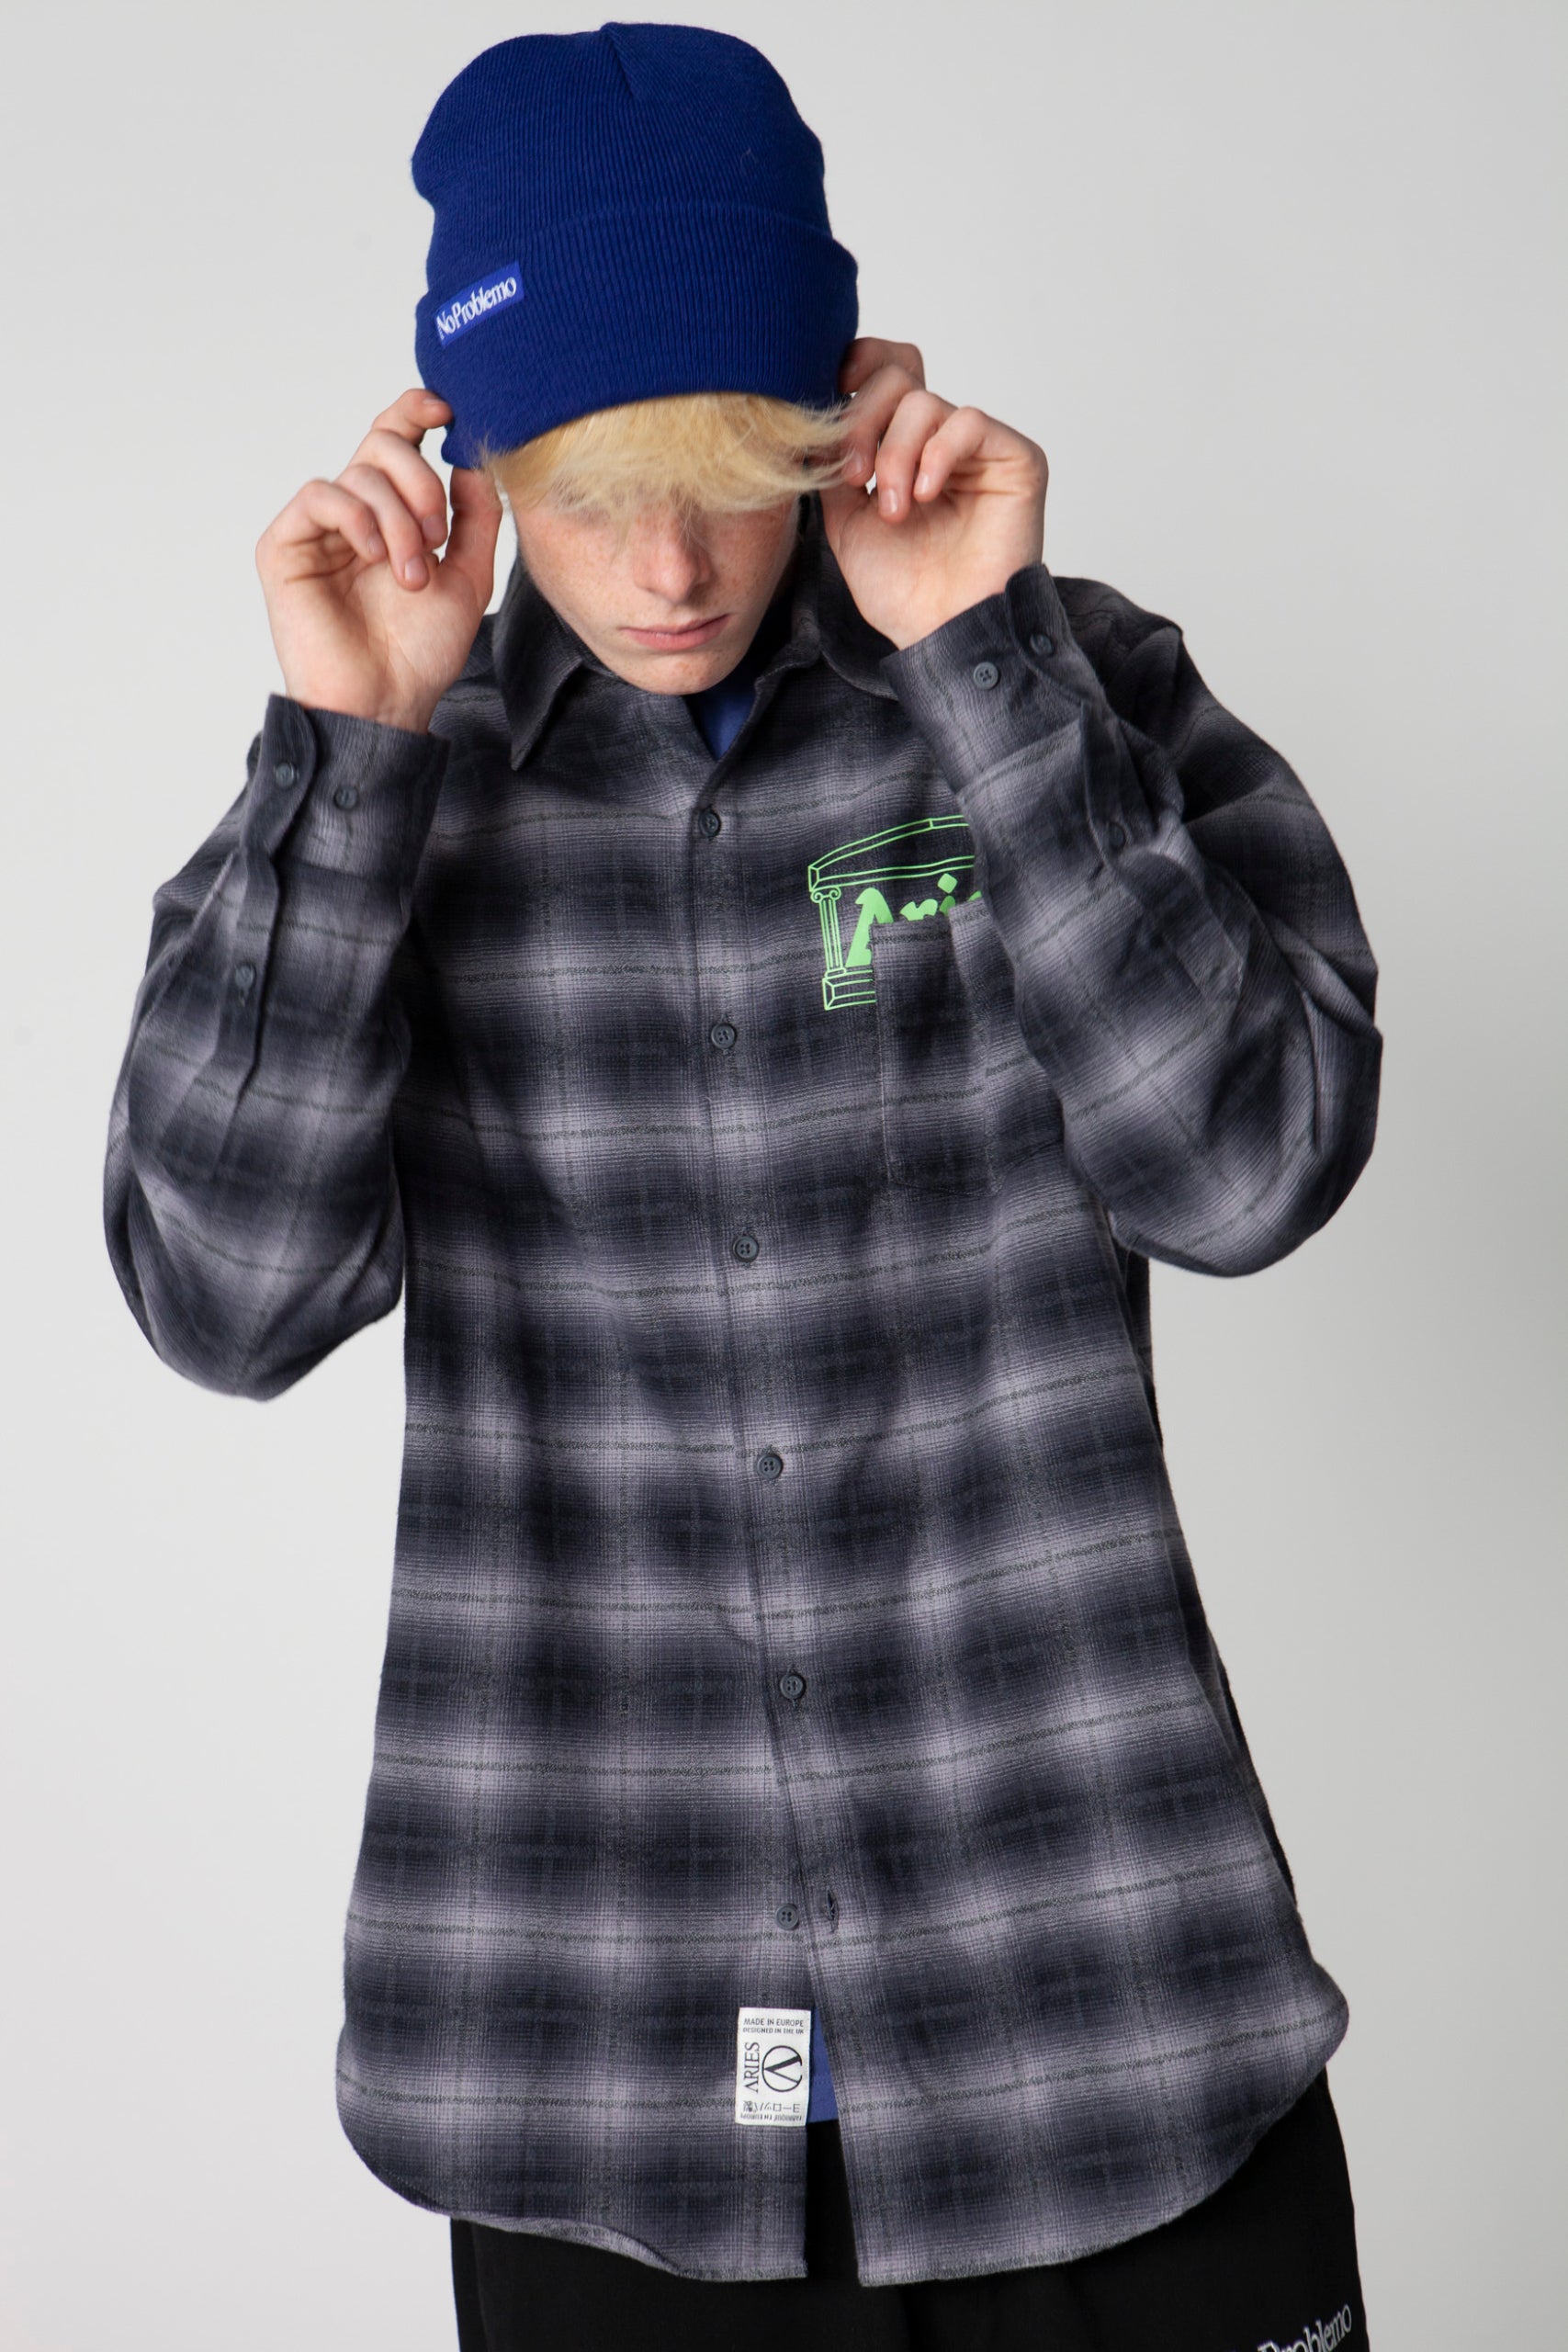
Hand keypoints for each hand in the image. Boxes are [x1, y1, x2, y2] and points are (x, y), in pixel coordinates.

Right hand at [256, 389, 502, 732]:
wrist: (387, 702)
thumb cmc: (421, 651)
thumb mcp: (471, 577)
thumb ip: (478, 517)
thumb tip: (471, 458)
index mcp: (392, 514)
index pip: (397, 441)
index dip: (416, 412)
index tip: (447, 410)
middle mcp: (353, 514)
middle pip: (381, 444)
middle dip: (420, 480)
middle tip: (438, 534)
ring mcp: (317, 529)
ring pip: (359, 475)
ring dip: (398, 520)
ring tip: (412, 574)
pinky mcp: (284, 546)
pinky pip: (320, 495)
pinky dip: (356, 517)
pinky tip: (374, 556)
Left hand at [821, 340, 1047, 650]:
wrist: (942, 635)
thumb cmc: (901, 590)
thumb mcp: (843, 520)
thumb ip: (833, 463)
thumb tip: (817, 416)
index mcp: (902, 448)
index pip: (882, 374)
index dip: (856, 371)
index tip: (829, 401)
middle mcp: (940, 441)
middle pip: (898, 377)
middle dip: (863, 421)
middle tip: (854, 477)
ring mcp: (978, 449)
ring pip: (925, 402)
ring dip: (896, 454)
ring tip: (894, 511)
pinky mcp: (1015, 459)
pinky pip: (968, 422)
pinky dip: (937, 453)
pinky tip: (924, 496)